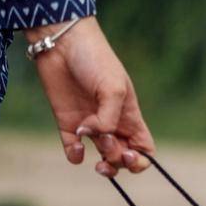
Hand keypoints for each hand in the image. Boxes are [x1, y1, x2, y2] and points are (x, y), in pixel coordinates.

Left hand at [25, 16, 153, 176]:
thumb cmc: (95, 60)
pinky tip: (76, 148)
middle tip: (105, 140)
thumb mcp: (113, 89)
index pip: (144, 149)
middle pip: (122, 157)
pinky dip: (75, 156)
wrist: (61, 43)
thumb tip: (94, 137)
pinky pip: (74, 150)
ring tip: (90, 143)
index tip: (129, 154)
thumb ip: (109, 119)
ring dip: (101, 162)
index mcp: (130, 117)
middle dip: (116, 158)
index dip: (140, 160)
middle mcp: (112, 124)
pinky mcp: (67, 122)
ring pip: (101, 157)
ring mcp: (90, 125)